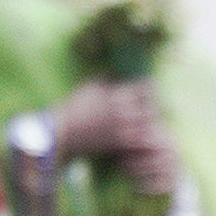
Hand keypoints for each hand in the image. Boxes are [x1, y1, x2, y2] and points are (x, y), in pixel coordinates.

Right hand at [55, 80, 176, 190]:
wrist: (63, 133)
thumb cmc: (75, 107)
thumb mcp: (89, 85)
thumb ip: (107, 77)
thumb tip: (118, 70)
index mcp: (117, 97)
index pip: (145, 89)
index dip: (150, 87)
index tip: (149, 87)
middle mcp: (123, 114)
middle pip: (152, 109)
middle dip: (153, 105)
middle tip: (151, 104)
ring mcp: (123, 131)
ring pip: (150, 126)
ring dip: (151, 122)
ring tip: (148, 119)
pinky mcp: (120, 145)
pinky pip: (141, 141)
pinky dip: (146, 137)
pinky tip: (143, 134)